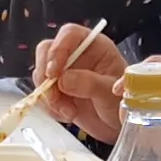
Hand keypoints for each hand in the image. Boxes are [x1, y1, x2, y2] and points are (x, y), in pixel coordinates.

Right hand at [31, 22, 130, 138]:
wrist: (116, 126)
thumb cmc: (119, 104)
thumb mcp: (111, 93)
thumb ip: (90, 84)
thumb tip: (64, 79)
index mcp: (93, 46)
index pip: (70, 34)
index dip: (58, 49)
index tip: (53, 73)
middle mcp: (75, 55)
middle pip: (46, 51)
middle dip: (45, 75)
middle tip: (53, 97)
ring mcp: (63, 72)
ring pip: (41, 74)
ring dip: (49, 96)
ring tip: (69, 113)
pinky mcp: (55, 89)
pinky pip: (41, 93)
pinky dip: (49, 107)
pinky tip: (67, 115)